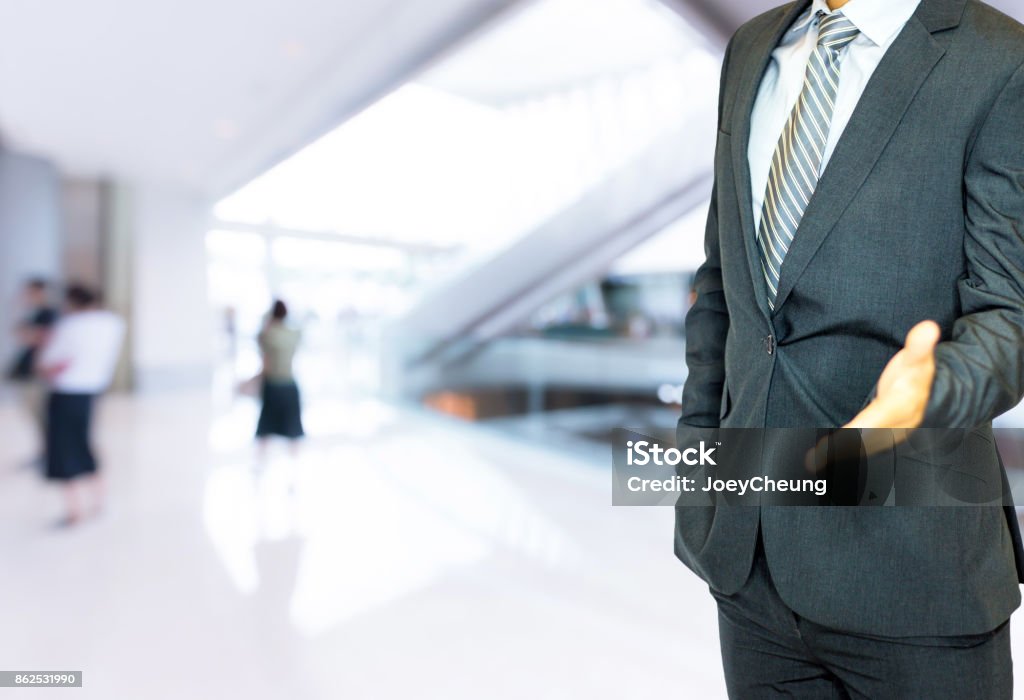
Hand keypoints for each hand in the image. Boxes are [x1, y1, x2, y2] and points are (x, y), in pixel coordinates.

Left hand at [806, 321, 939, 472]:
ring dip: (839, 455)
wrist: (927, 393)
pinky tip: (819, 458)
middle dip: (843, 449)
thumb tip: (927, 328)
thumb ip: (919, 346)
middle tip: (814, 458)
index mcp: (901, 407)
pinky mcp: (877, 437)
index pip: (877, 421)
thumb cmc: (917, 374)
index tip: (842, 437)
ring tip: (812, 462)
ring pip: (862, 448)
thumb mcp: (918, 359)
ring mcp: (887, 435)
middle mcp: (895, 426)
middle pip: (867, 441)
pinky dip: (842, 453)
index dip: (859, 431)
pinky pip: (859, 448)